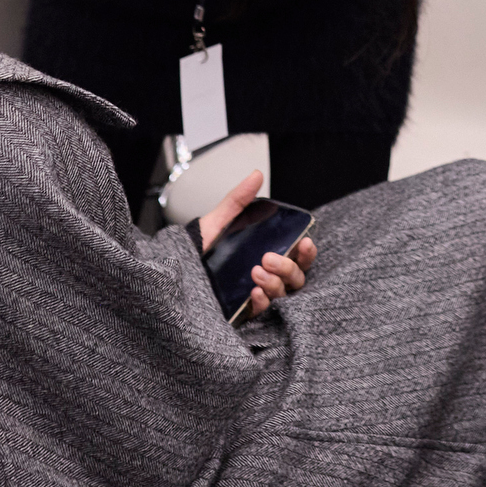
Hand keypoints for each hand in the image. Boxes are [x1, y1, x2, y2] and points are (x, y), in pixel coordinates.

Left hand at [196, 171, 315, 318]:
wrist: (178, 267)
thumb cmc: (204, 246)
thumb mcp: (221, 220)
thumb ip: (239, 199)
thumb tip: (256, 175)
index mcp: (271, 253)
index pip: (300, 256)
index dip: (307, 252)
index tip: (304, 242)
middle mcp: (270, 275)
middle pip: (296, 278)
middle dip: (288, 267)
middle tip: (267, 258)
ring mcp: (259, 294)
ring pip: (283, 295)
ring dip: (274, 283)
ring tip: (255, 272)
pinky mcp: (246, 311)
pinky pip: (264, 312)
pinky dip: (263, 302)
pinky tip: (254, 293)